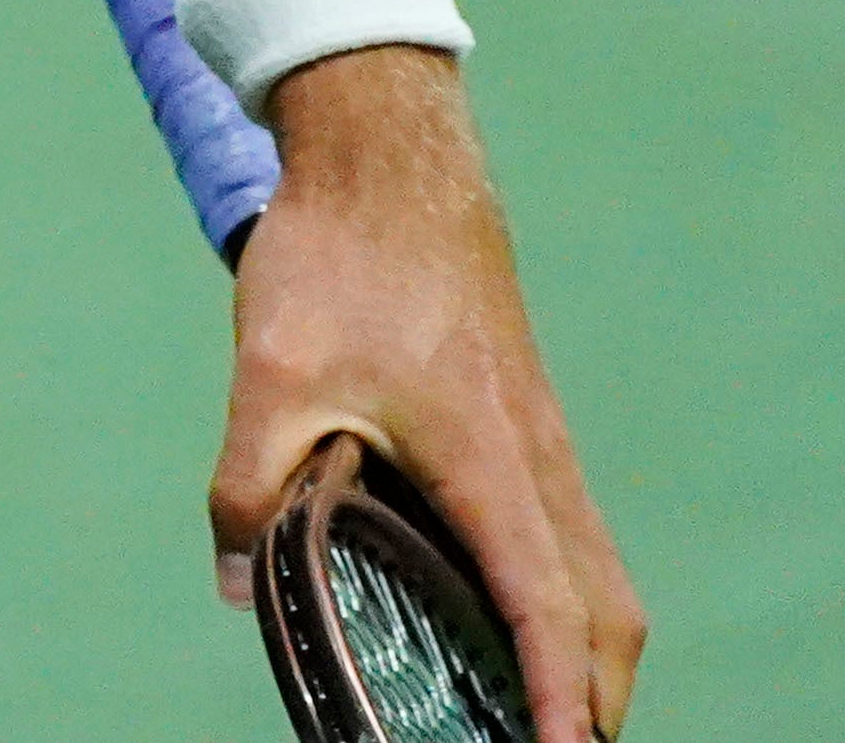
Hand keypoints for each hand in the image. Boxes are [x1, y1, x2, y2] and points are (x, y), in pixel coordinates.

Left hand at [224, 47, 647, 741]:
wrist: (389, 157)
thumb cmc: (338, 260)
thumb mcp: (270, 374)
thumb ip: (249, 486)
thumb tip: (239, 587)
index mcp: (487, 461)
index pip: (544, 607)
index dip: (560, 696)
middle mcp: (538, 459)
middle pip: (604, 611)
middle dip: (596, 700)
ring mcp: (543, 438)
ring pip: (600, 573)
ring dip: (590, 652)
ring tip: (549, 716)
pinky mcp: (530, 418)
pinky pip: (575, 532)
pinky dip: (572, 596)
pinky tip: (520, 616)